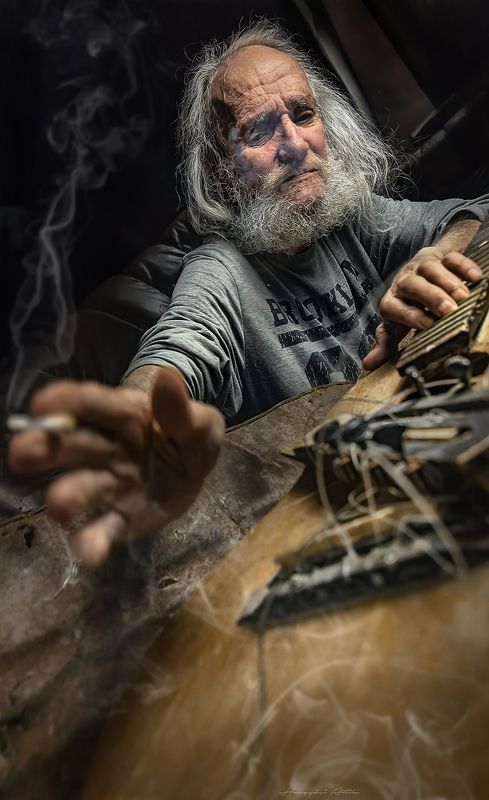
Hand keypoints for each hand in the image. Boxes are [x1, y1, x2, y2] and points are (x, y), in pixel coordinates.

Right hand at [8, 369, 224, 565]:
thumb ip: (182, 409)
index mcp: (125, 416)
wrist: (197, 470)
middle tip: (21, 452)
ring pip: (84, 487)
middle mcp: (107, 449)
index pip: (92, 404)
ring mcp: (111, 485)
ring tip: (59, 507)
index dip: (66, 401)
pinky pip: (105, 529)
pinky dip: (92, 541)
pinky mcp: (121, 519)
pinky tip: (87, 552)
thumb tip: (168, 377)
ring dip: (68, 496)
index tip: (41, 405)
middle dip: (46, 447)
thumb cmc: (188, 434)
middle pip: (74, 445)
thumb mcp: (199, 421)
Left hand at [363, 244, 481, 369]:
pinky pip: (452, 258)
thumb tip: (369, 364)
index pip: (393, 307)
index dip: (408, 315)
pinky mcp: (441, 255)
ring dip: (448, 283)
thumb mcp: (395, 324)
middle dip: (431, 297)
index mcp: (391, 300)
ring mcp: (422, 265)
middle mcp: (403, 280)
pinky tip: (474, 279)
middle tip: (449, 310)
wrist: (419, 274)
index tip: (426, 324)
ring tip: (463, 298)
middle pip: (412, 285)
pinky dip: (464, 267)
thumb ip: (385, 343)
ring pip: (431, 269)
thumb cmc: (408, 305)